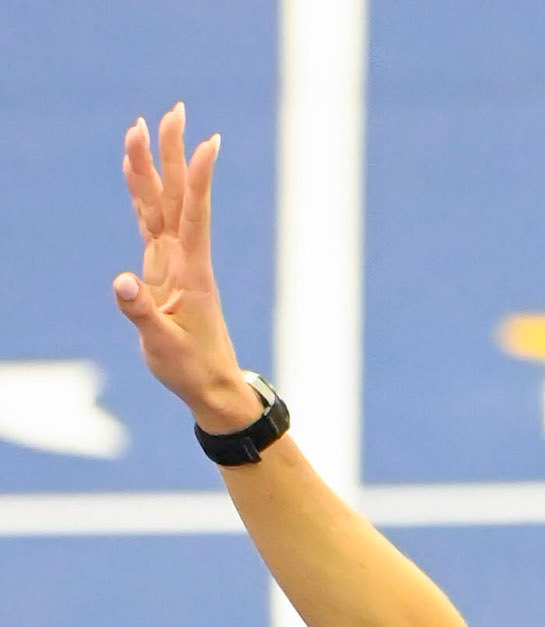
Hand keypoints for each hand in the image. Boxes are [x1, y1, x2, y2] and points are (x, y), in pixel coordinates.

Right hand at [114, 105, 252, 429]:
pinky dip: (142, 196)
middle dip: (172, 154)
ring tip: (143, 126)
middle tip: (172, 111)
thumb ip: (143, 315)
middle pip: (177, 197)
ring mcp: (174, 263)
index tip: (209, 143)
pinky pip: (150, 224)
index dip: (200, 180)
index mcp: (192, 273)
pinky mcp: (162, 272)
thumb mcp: (165, 348)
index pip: (195, 216)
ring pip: (162, 205)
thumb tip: (123, 282)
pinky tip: (136, 173)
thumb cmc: (193, 371)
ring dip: (153, 166)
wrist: (211, 387)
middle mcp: (185, 260)